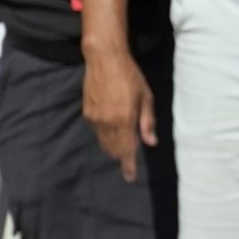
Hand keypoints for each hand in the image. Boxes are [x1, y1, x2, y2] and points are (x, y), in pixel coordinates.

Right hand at [82, 48, 154, 182]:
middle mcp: (107, 122)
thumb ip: (147, 121)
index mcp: (124, 119)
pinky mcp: (87, 112)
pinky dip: (106, 134)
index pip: (127, 149)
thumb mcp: (146, 97)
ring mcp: (94, 118)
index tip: (130, 177)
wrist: (104, 60)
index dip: (128, 165)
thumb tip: (151, 142)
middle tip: (132, 151)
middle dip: (123, 155)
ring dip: (114, 145)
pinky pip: (98, 131)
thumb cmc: (131, 76)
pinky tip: (113, 124)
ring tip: (125, 137)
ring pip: (104, 142)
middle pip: (114, 150)